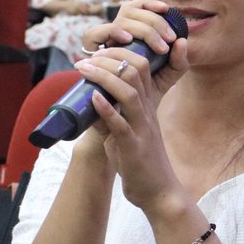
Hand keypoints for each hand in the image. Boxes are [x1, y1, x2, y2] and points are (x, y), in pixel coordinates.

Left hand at [74, 0, 190, 215]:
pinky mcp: (134, 147)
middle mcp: (147, 112)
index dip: (120, 52)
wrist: (159, 193)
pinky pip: (121, 124)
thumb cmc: (141, 162)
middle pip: (137, 71)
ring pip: (129, 92)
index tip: (98, 50)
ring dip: (104, 77)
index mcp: (146, 105)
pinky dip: (107, 109)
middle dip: (111, 57)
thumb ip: (113, 115)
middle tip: (88, 55)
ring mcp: (142, 128)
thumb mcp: (127, 131)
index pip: (141, 66)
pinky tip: (94, 97)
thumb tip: (93, 100)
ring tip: (85, 68)